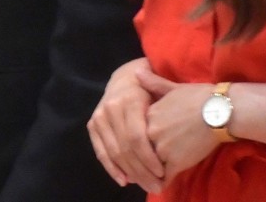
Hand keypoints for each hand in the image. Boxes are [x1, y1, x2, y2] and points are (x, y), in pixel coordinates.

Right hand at [88, 57, 166, 192]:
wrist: (125, 78)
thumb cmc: (150, 89)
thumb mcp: (161, 91)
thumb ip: (167, 111)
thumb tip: (173, 125)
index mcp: (129, 101)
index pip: (137, 137)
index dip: (148, 158)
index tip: (163, 173)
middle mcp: (110, 108)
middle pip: (125, 147)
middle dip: (141, 171)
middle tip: (156, 186)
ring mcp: (99, 116)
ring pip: (113, 152)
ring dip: (129, 173)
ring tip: (146, 185)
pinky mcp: (93, 124)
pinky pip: (100, 150)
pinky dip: (111, 168)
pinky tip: (124, 181)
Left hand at [139, 67, 220, 184]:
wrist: (220, 111)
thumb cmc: (199, 97)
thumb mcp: (172, 87)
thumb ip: (153, 83)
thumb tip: (137, 71)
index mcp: (147, 114)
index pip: (132, 133)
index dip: (132, 143)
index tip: (133, 150)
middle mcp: (151, 131)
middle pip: (136, 151)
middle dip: (136, 162)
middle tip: (135, 171)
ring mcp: (163, 148)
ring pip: (148, 166)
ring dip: (147, 174)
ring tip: (148, 180)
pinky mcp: (177, 162)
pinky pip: (164, 176)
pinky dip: (161, 182)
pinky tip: (161, 184)